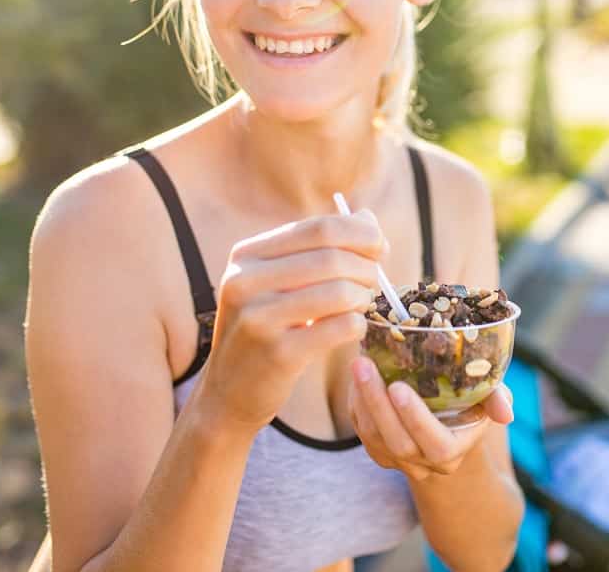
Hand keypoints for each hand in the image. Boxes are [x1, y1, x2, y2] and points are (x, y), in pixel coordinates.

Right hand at [195, 211, 387, 432]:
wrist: (228, 391)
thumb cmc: (265, 327)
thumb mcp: (278, 281)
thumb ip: (320, 248)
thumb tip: (368, 218)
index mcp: (247, 255)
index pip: (318, 228)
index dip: (360, 233)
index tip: (380, 247)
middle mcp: (245, 281)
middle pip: (332, 257)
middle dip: (367, 266)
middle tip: (375, 280)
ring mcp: (259, 318)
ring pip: (340, 292)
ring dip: (364, 296)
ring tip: (362, 304)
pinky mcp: (278, 353)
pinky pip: (341, 327)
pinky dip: (358, 325)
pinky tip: (352, 328)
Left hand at [348, 355, 513, 480]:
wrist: (448, 421)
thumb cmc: (472, 401)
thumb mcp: (489, 396)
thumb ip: (497, 400)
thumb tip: (506, 414)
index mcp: (453, 451)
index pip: (435, 444)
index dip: (416, 418)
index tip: (398, 387)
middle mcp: (424, 463)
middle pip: (397, 442)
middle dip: (377, 403)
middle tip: (364, 365)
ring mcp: (398, 460)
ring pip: (373, 437)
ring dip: (362, 400)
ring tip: (358, 363)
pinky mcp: (377, 451)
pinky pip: (361, 431)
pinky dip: (356, 403)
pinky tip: (356, 375)